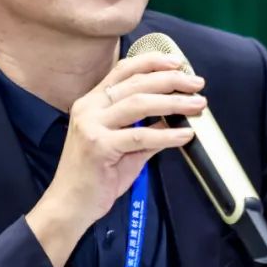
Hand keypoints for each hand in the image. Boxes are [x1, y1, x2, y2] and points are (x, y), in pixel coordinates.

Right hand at [27, 53, 205, 266]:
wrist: (69, 205)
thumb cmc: (95, 176)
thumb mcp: (121, 146)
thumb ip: (145, 129)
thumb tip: (176, 118)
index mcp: (91, 102)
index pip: (122, 70)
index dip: (151, 61)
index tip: (177, 62)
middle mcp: (88, 108)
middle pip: (135, 83)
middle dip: (171, 80)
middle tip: (197, 84)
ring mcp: (91, 126)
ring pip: (139, 104)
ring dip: (174, 102)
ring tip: (197, 105)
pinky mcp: (99, 147)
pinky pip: (140, 136)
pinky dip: (166, 135)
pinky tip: (185, 135)